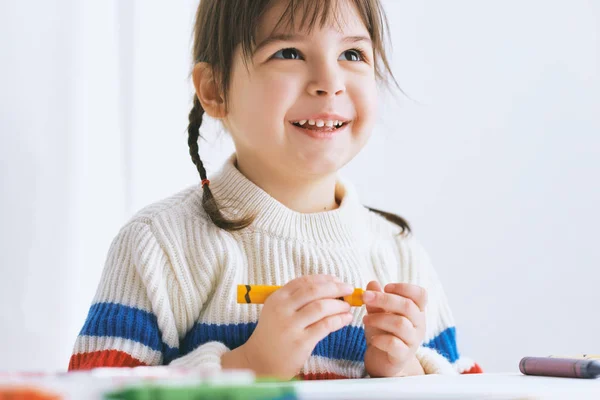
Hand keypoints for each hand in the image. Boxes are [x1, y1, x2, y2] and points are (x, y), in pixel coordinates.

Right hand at [233, 275, 353, 379]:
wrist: (259, 362)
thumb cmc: (273, 335)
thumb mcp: (277, 311)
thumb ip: (297, 299)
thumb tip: (328, 286)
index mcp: (277, 297)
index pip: (304, 281)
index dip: (324, 279)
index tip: (337, 280)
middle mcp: (282, 309)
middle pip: (314, 291)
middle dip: (336, 288)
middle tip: (349, 290)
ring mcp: (291, 325)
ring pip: (322, 307)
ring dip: (339, 305)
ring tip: (347, 307)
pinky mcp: (301, 341)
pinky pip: (325, 325)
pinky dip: (339, 320)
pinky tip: (346, 319)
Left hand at [362, 281, 427, 376]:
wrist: (383, 361)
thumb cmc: (383, 333)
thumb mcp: (378, 314)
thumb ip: (377, 300)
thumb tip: (372, 283)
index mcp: (416, 311)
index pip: (421, 294)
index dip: (404, 287)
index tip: (386, 287)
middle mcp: (418, 325)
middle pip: (407, 306)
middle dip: (384, 299)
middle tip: (365, 297)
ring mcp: (413, 341)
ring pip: (400, 324)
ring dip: (379, 318)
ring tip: (365, 319)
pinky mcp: (403, 356)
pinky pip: (394, 344)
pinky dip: (380, 339)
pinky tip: (372, 339)